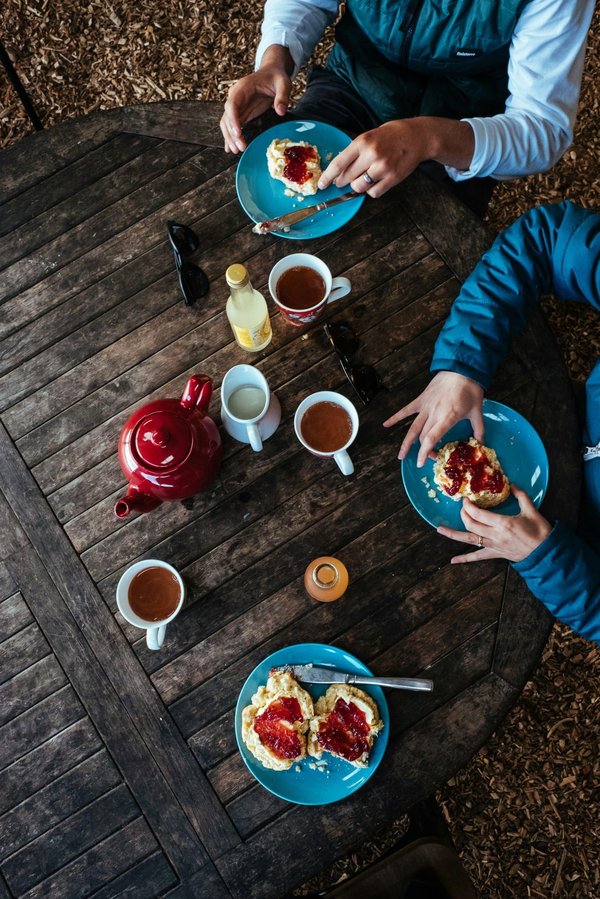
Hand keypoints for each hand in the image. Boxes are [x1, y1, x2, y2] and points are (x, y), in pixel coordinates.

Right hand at [220, 49, 292, 153]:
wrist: (272, 74)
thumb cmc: (276, 77)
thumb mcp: (283, 83)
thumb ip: (282, 96)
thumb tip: (281, 112)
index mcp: (242, 88)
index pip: (232, 104)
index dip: (233, 119)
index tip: (238, 133)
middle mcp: (235, 97)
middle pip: (227, 117)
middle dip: (232, 134)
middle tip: (240, 148)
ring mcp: (237, 106)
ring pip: (227, 123)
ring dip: (230, 138)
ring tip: (236, 151)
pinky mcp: (241, 113)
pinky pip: (232, 125)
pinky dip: (231, 137)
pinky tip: (230, 148)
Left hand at [317, 119, 431, 196]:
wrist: (417, 137)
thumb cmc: (391, 136)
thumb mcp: (369, 136)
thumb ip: (355, 151)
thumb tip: (339, 169)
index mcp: (363, 142)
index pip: (339, 164)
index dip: (328, 176)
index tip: (322, 184)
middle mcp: (372, 155)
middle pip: (347, 178)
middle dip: (342, 182)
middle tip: (342, 182)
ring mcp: (383, 168)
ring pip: (359, 188)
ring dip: (357, 187)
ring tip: (363, 178)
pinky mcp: (392, 179)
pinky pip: (373, 193)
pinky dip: (371, 190)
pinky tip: (375, 181)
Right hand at [383, 372, 484, 465]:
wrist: (461, 368)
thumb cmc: (470, 390)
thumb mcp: (477, 411)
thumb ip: (479, 429)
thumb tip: (481, 443)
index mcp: (447, 417)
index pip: (431, 438)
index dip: (425, 452)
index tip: (423, 463)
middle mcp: (433, 413)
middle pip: (423, 437)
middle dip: (424, 451)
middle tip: (428, 458)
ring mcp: (425, 407)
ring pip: (412, 428)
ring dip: (406, 443)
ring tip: (401, 456)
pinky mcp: (421, 400)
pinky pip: (406, 410)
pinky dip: (395, 417)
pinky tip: (385, 425)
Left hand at [437, 487, 552, 563]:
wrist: (546, 552)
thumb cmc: (540, 531)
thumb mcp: (531, 510)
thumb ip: (520, 495)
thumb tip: (511, 484)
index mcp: (503, 523)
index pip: (478, 514)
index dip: (469, 506)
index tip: (465, 499)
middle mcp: (495, 535)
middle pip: (471, 524)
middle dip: (463, 514)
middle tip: (462, 505)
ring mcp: (493, 546)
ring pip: (469, 539)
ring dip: (453, 534)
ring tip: (440, 530)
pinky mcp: (495, 554)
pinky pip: (477, 557)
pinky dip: (464, 559)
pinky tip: (453, 561)